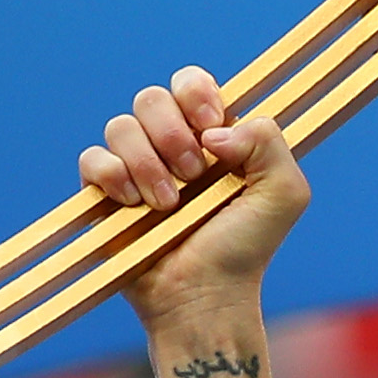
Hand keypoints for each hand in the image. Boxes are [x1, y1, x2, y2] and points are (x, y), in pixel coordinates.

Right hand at [81, 65, 311, 358]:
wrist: (205, 295)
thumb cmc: (245, 248)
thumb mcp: (284, 194)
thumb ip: (270, 142)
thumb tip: (213, 132)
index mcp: (211, 136)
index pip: (190, 82)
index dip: (196, 93)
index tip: (210, 126)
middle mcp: (170, 145)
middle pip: (151, 97)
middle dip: (172, 134)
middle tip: (193, 175)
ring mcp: (134, 167)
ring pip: (120, 125)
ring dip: (146, 163)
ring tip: (168, 205)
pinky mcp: (103, 193)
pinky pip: (92, 158)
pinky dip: (112, 176)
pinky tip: (134, 205)